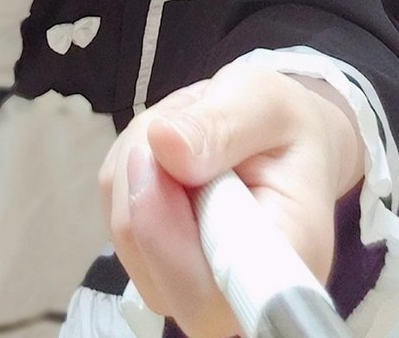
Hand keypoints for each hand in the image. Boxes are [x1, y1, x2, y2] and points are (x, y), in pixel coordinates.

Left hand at [99, 61, 362, 337]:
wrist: (279, 136)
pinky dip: (129, 167)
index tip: (161, 165)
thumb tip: (162, 143)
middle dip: (148, 176)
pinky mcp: (152, 261)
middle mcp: (230, 296)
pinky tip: (169, 151)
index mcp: (282, 264)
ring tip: (186, 133)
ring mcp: (185, 284)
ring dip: (136, 163)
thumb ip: (221, 125)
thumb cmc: (284, 122)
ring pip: (124, 229)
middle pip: (151, 261)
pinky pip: (114, 209)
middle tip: (177, 122)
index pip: (209, 293)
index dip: (168, 241)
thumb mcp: (265, 102)